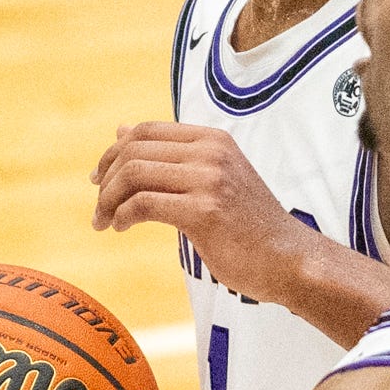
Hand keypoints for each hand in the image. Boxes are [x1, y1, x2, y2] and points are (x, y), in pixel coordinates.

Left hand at [93, 122, 317, 309]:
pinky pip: (144, 204)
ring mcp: (209, 180)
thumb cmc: (248, 225)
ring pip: (133, 174)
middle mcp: (211, 152)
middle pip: (134, 150)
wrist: (290, 260)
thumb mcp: (212, 178)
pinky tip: (121, 228)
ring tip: (105, 222)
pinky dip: (122, 215)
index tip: (99, 179)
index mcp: (213, 139)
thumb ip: (171, 156)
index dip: (114, 152)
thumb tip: (122, 129)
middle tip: (98, 208)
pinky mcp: (204, 212)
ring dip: (108, 201)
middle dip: (106, 180)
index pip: (146, 131)